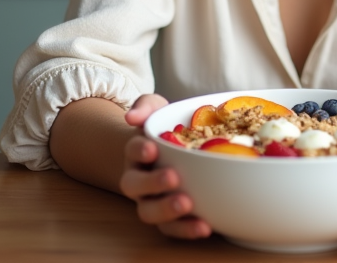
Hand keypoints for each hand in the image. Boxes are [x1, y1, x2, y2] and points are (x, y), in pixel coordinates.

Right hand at [119, 93, 211, 239]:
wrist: (169, 152)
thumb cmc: (164, 129)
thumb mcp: (157, 109)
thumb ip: (145, 107)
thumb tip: (132, 117)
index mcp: (137, 152)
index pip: (132, 150)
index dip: (139, 150)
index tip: (151, 148)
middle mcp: (138, 178)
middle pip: (134, 185)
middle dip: (152, 183)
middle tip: (173, 177)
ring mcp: (150, 199)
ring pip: (149, 211)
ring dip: (166, 211)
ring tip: (187, 205)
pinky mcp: (167, 217)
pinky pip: (170, 228)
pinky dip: (185, 230)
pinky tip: (204, 226)